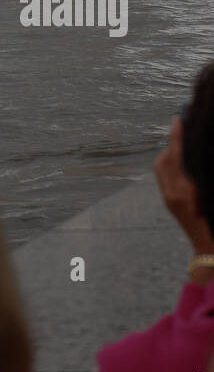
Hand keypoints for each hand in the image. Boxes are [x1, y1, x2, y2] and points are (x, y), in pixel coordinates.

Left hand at [153, 117, 213, 255]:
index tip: (178, 119)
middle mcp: (174, 195)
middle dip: (172, 142)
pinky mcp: (169, 202)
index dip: (177, 138)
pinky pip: (163, 176)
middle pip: (166, 159)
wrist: (210, 252)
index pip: (177, 158)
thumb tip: (193, 153)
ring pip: (162, 166)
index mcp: (185, 192)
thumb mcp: (210, 195)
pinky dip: (168, 163)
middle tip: (180, 125)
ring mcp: (169, 199)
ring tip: (180, 140)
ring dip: (169, 152)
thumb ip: (203, 177)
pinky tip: (178, 159)